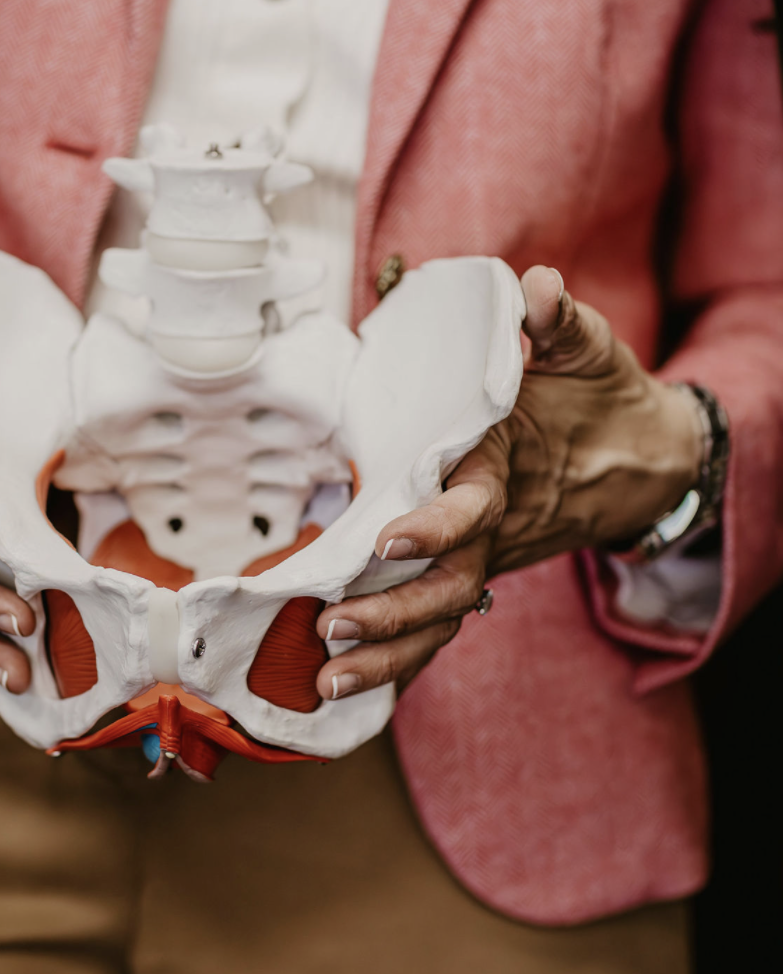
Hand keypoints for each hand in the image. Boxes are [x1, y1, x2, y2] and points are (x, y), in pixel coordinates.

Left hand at [314, 266, 704, 701]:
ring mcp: (489, 555)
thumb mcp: (588, 349)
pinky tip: (349, 685)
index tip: (389, 540)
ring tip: (328, 680)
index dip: (435, 526)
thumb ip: (558, 322)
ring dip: (388, 653)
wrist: (646, 457)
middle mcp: (496, 524)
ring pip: (441, 618)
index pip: (472, 507)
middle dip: (393, 613)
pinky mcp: (479, 569)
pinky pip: (441, 624)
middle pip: (448, 586)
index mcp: (507, 469)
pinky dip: (400, 659)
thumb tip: (536, 288)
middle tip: (333, 627)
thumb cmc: (602, 396)